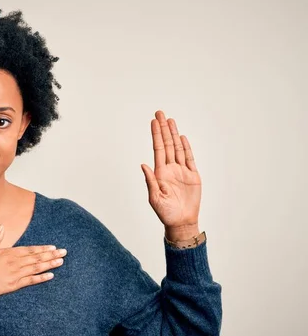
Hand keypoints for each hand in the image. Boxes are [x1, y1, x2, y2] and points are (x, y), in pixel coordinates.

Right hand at [0, 225, 66, 305]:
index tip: (53, 247)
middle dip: (51, 255)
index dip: (42, 248)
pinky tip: (51, 276)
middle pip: (36, 258)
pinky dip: (41, 278)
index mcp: (8, 253)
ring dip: (50, 264)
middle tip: (64, 252)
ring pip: (36, 268)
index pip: (30, 250)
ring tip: (61, 261)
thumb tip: (1, 226)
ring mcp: (15, 275)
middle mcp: (14, 263)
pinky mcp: (13, 285)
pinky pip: (30, 281)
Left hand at [141, 110, 200, 229]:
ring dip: (174, 134)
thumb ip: (150, 181)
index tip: (153, 121)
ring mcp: (182, 171)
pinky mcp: (193, 176)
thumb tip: (143, 164)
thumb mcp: (154, 198)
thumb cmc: (165, 213)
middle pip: (167, 144)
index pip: (158, 149)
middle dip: (163, 129)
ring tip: (170, 120)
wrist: (181, 222)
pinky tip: (182, 137)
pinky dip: (186, 147)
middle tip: (160, 113)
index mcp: (160, 173)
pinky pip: (189, 158)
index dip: (156, 135)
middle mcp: (170, 169)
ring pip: (178, 148)